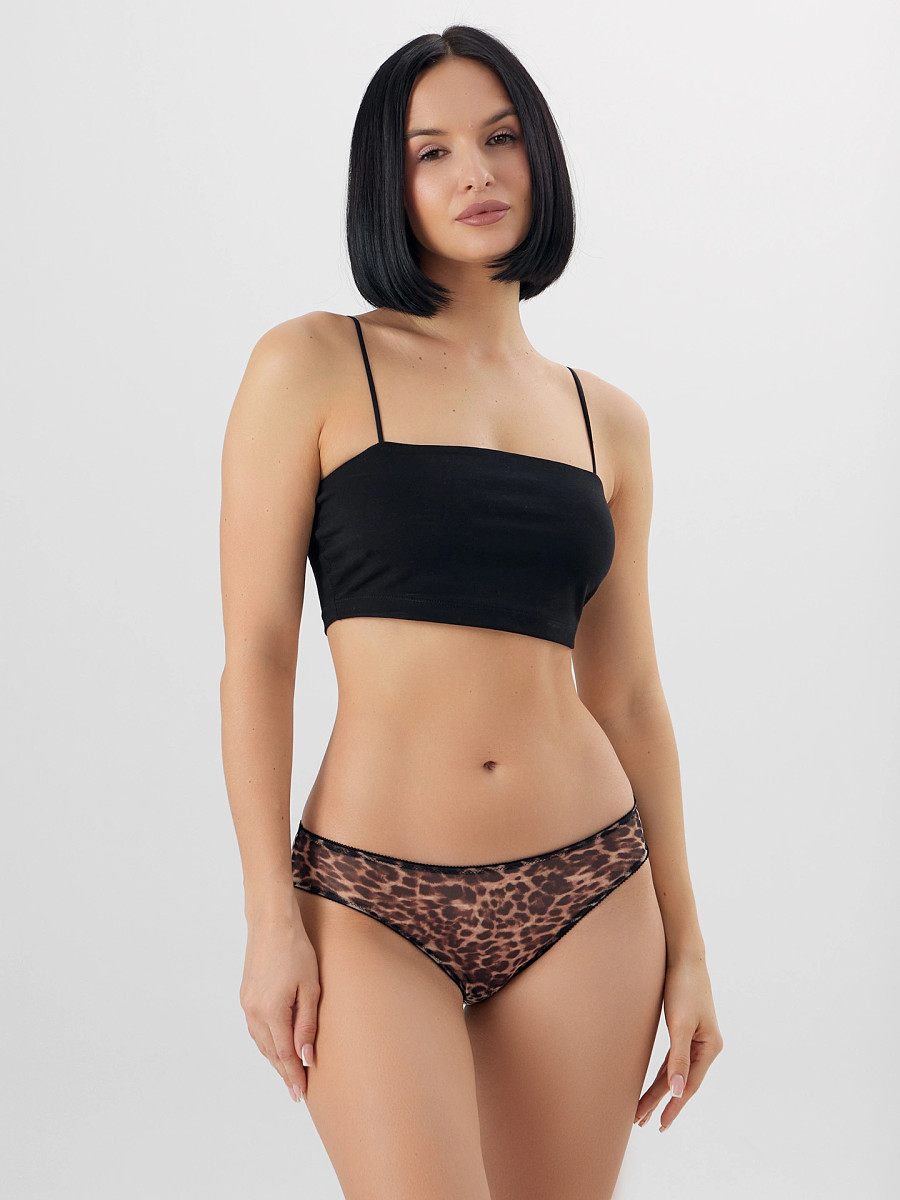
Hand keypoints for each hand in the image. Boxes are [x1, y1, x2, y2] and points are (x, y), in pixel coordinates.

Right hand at [240, 908, 319, 1102]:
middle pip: (270, 1052)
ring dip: (274, 1059)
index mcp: (272, 1012)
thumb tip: (306, 1057)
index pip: (285, 1054)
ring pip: (261, 1042)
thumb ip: (307, 1024)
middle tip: (296, 1091)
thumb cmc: (297, 950)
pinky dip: (266, 1042)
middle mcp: (254, 1012)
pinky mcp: (245, 996)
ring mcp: (247, 1004)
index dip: (293, 1075)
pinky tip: (275, 1046)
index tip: (300, 1094)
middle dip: (284, 1072)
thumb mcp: (311, 987)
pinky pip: (255, 1029)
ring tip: (288, 1073)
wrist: (271, 923)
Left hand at [634, 955, 723, 1131]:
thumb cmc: (684, 986)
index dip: (674, 1106)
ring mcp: (696, 1038)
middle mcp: (706, 1046)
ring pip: (675, 1071)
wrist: (683, 955)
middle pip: (681, 1081)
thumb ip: (678, 1058)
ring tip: (643, 1109)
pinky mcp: (685, 1029)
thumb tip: (676, 1091)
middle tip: (643, 1122)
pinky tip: (656, 1082)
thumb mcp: (680, 1024)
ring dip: (659, 1089)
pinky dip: (662, 1072)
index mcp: (710, 1047)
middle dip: (662, 1102)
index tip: (660, 1124)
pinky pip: (673, 1058)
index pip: (689, 1085)